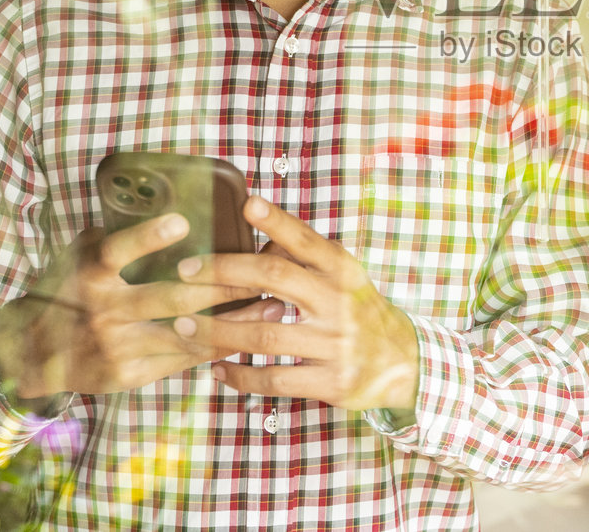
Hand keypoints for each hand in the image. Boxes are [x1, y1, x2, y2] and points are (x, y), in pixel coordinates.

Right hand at [0, 214, 255, 398]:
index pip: (117, 251)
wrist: (34, 353)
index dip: (146, 237)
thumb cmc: (69, 290)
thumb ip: (119, 239)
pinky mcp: (127, 375)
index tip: (180, 221)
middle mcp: (102, 310)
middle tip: (264, 270)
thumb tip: (177, 212)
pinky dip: (218, 345)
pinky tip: (248, 334)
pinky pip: (182, 360)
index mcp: (89, 273)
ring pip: (186, 332)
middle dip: (224, 285)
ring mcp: (116, 346)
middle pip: (169, 296)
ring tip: (273, 304)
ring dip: (235, 320)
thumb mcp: (82, 255)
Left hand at [173, 196, 419, 411]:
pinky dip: (240, 376)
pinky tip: (218, 369)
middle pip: (276, 278)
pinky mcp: (332, 382)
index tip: (247, 204)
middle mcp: (340, 303)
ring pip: (264, 334)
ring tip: (185, 323)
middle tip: (185, 270)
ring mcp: (336, 345)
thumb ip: (308, 258)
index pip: (307, 240)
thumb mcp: (346, 279)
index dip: (278, 221)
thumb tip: (261, 229)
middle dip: (225, 271)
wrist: (403, 363)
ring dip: (218, 329)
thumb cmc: (360, 312)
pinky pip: (274, 380)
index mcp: (344, 272)